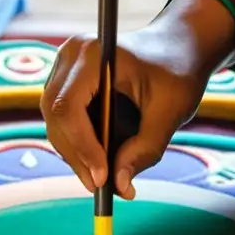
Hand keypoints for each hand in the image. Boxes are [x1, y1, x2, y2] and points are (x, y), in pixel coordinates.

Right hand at [40, 0, 234, 198]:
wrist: (177, 46)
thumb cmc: (178, 71)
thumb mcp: (170, 111)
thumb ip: (145, 149)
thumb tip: (120, 186)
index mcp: (93, 54)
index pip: (68, 107)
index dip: (82, 146)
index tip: (102, 178)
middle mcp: (70, 57)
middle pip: (56, 118)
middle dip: (78, 158)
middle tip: (103, 188)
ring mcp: (64, 69)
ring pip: (56, 124)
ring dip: (77, 156)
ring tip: (105, 180)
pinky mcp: (67, 84)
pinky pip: (63, 122)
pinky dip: (79, 146)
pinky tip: (100, 163)